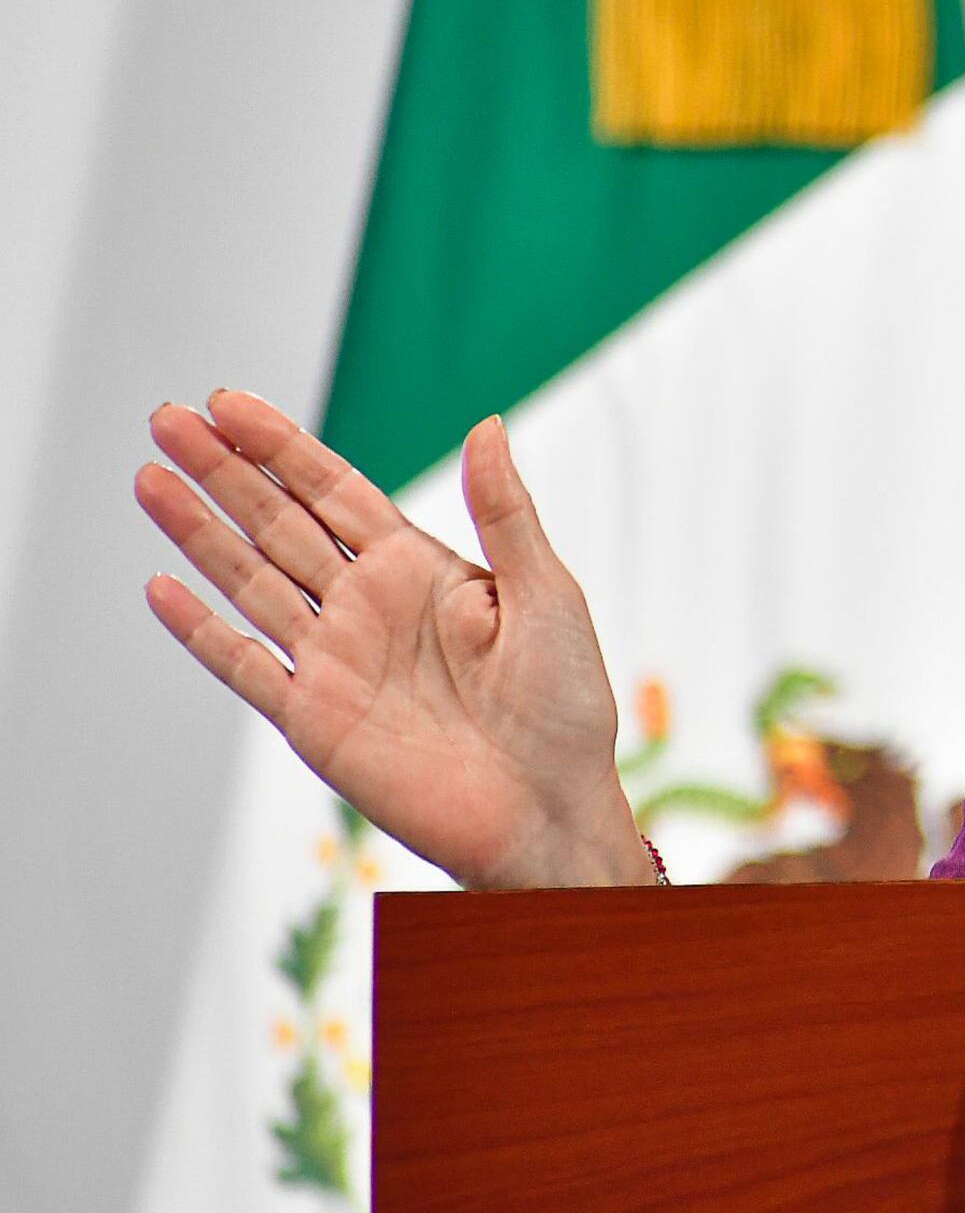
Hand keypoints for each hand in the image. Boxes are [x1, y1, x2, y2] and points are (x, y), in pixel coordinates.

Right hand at [134, 390, 652, 889]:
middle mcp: (367, 607)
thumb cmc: (566, 704)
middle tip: (166, 418)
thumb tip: (490, 425)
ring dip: (198, 532)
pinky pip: (246, 666)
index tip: (228, 403)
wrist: (551, 809)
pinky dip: (203, 630)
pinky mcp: (316, 720)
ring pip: (249, 581)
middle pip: (278, 524)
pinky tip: (162, 586)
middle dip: (223, 471)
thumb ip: (506, 512)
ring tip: (150, 477)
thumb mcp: (546, 593)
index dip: (281, 448)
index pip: (334, 492)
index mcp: (420, 570)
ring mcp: (335, 662)